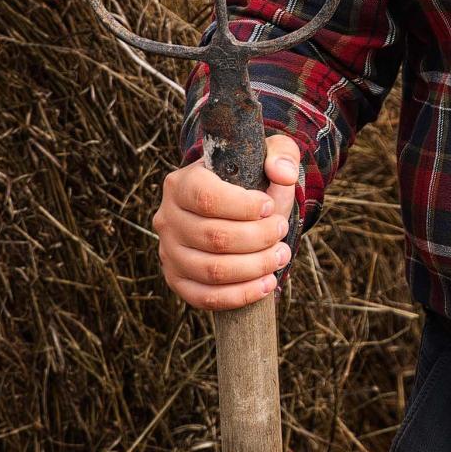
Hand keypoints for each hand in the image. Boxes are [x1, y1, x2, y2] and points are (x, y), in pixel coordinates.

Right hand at [153, 133, 302, 310]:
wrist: (232, 205)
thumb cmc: (249, 177)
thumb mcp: (266, 155)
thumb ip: (280, 155)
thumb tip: (283, 174)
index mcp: (181, 183)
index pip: (207, 198)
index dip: (244, 207)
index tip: (269, 208)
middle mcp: (167, 218)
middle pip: (214, 237)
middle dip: (258, 238)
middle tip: (282, 230)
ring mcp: (168, 252)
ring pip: (212, 270)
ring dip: (254, 267)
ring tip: (281, 255)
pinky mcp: (177, 280)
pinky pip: (205, 297)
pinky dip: (240, 295)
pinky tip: (267, 283)